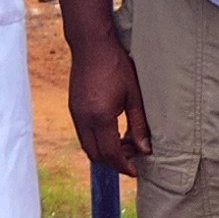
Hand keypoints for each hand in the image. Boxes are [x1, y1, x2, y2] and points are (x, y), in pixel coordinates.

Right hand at [66, 27, 151, 175]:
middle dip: (114, 161)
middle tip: (133, 154)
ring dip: (104, 151)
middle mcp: (84, 119)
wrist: (91, 46)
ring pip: (87, 146)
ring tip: (124, 142)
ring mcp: (75, 114)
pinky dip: (96, 140)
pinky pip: (83, 134)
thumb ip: (139, 124)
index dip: (124, 166)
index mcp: (100, 117)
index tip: (135, 171)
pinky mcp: (73, 108)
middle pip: (96, 155)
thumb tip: (145, 149)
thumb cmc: (116, 66)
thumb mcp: (134, 96)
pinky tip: (112, 130)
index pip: (111, 153)